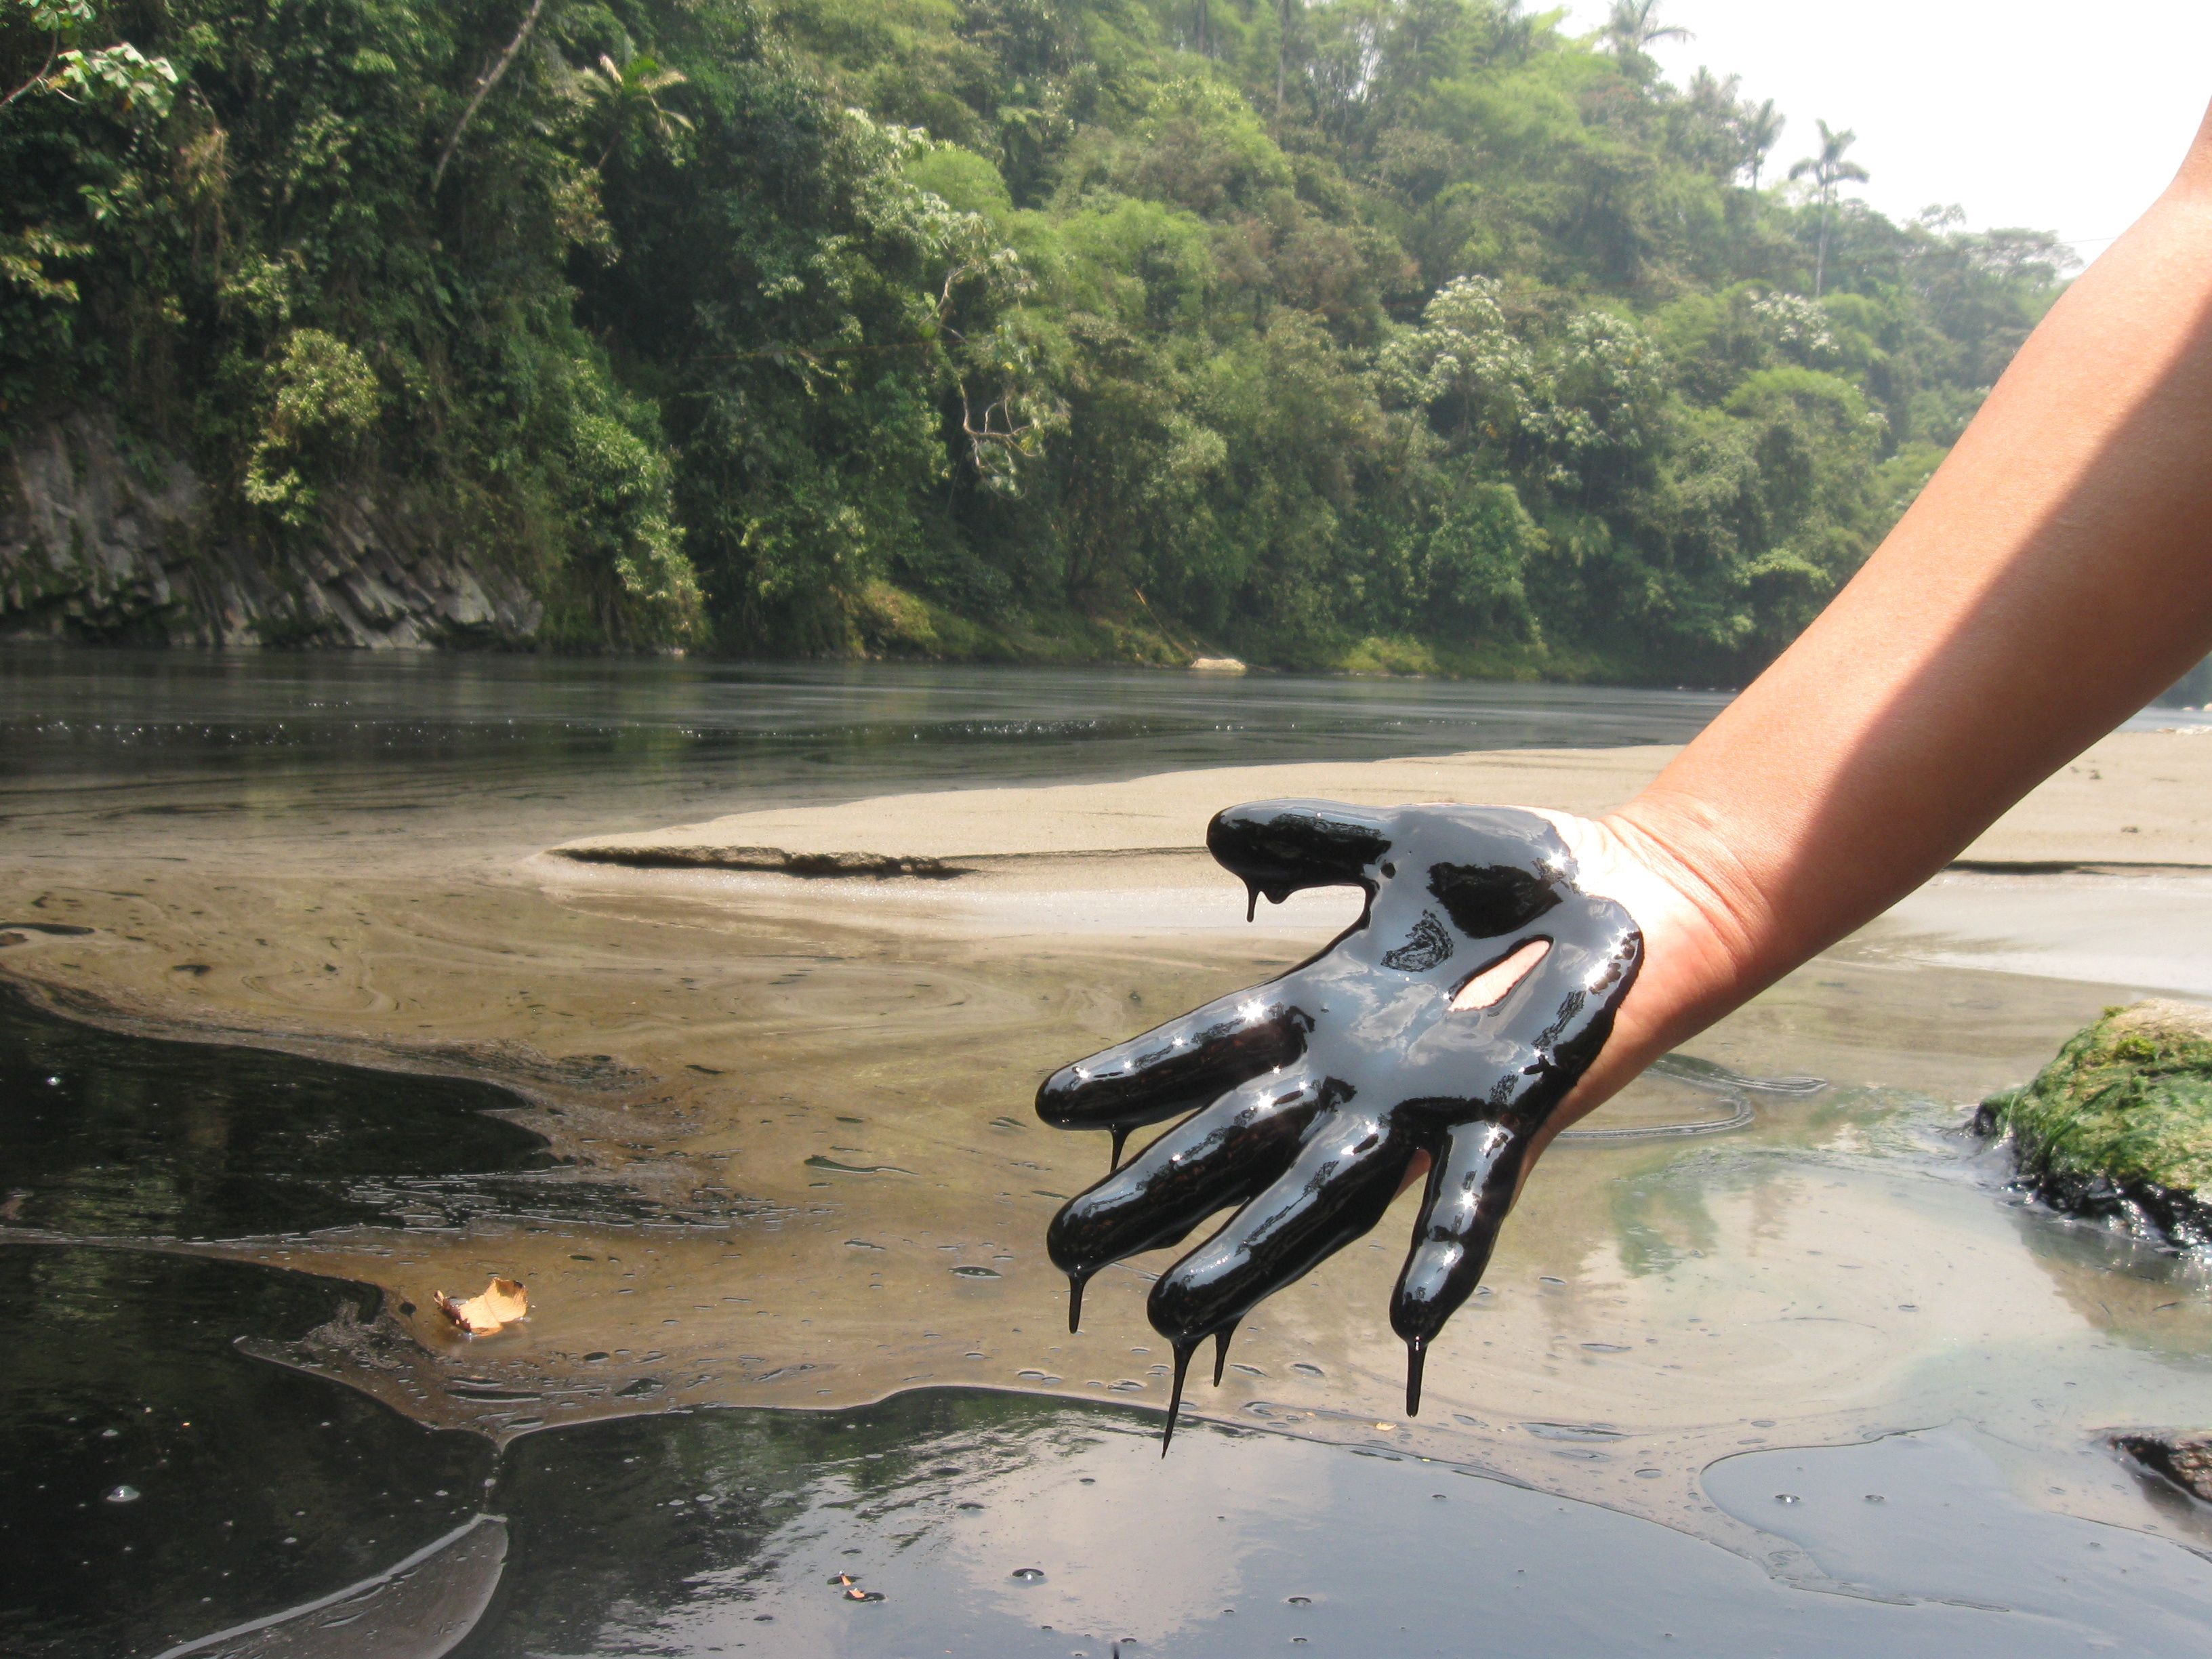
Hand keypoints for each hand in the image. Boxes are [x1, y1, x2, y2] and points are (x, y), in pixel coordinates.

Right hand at [1036, 799, 1671, 1444]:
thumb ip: (1308, 839)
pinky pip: (1472, 1203)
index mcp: (1327, 1010)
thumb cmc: (1518, 873)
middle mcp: (1360, 1075)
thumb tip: (1215, 832)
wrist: (1641, 893)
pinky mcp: (1512, 1120)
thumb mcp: (1395, 842)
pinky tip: (1409, 1318)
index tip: (1050, 1106)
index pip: (1208, 1049)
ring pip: (1322, 1196)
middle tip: (1069, 1247)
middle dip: (1156, 1195)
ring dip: (1252, 1256)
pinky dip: (1443, 1258)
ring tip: (1176, 1313)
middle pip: (1236, 1144)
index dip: (1134, 1078)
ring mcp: (1429, 1107)